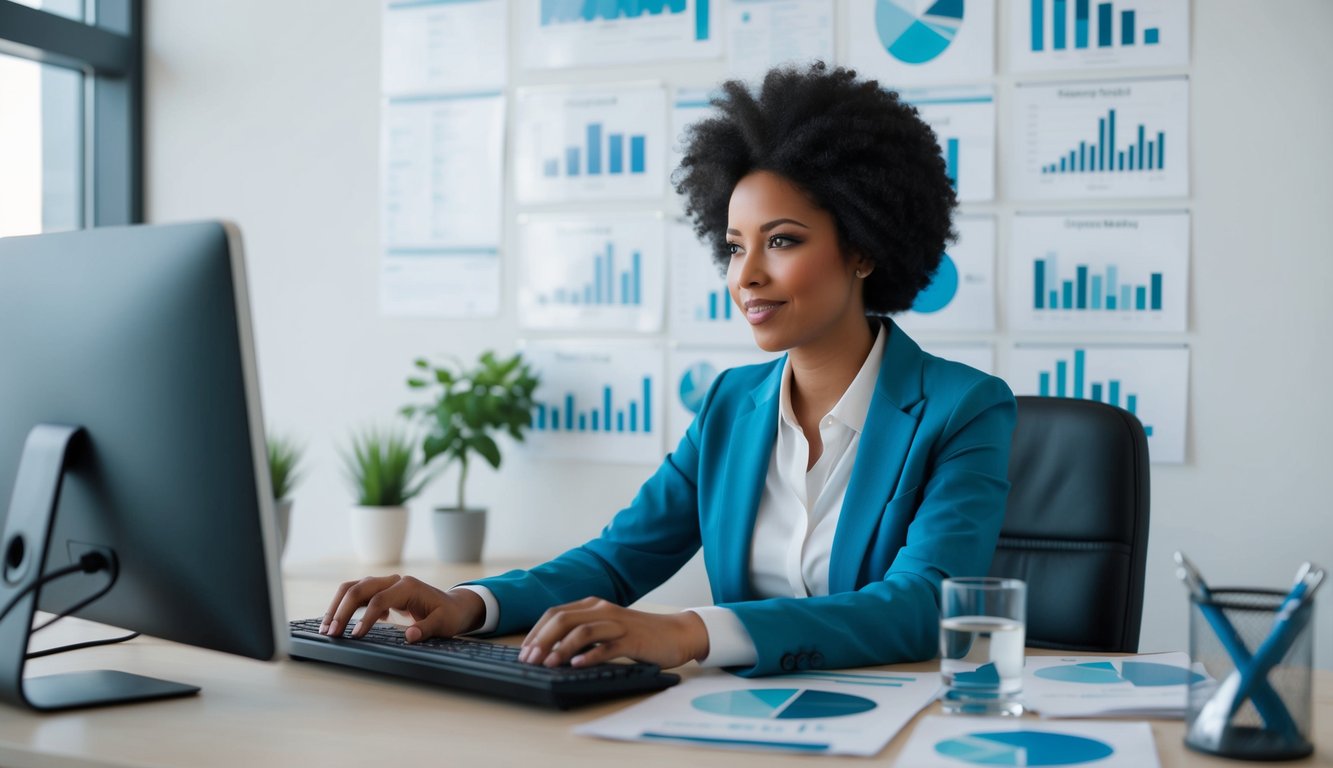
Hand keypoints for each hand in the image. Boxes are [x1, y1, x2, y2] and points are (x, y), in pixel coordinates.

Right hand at [320, 574, 484, 642]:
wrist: (453, 606)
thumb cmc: (448, 615)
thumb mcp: (444, 624)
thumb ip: (427, 628)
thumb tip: (410, 636)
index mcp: (407, 586)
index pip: (379, 600)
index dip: (366, 618)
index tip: (355, 636)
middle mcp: (393, 581)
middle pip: (359, 589)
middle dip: (342, 610)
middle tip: (331, 632)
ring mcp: (385, 584)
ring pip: (353, 588)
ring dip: (337, 606)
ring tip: (326, 627)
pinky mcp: (380, 591)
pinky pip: (356, 594)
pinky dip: (345, 607)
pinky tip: (341, 624)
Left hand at [518, 597, 707, 669]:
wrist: (676, 634)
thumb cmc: (638, 635)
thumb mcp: (606, 629)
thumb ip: (583, 634)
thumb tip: (549, 651)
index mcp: (593, 605)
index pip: (555, 613)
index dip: (536, 632)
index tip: (523, 651)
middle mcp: (603, 610)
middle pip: (563, 619)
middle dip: (542, 640)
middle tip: (529, 660)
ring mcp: (618, 623)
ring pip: (582, 631)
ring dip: (561, 648)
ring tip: (548, 664)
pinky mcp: (632, 639)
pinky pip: (607, 646)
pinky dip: (590, 655)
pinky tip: (577, 665)